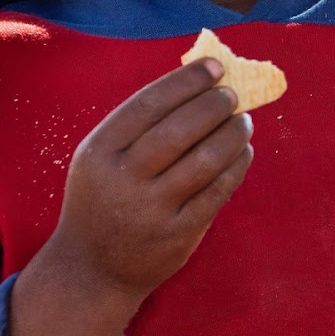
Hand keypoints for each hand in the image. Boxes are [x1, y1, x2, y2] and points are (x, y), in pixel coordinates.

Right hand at [10, 58, 253, 335]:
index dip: (185, 82)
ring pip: (205, 160)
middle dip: (213, 105)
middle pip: (179, 130)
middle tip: (232, 94)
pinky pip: (217, 191)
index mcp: (99, 152)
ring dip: (232, 133)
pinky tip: (242, 151)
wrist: (91, 268)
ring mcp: (151, 210)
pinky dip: (236, 165)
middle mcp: (123, 180)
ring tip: (243, 121)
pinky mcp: (178, 234)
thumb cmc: (103, 196)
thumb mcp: (101, 157)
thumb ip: (139, 124)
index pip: (148, 105)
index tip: (214, 67)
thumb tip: (199, 82)